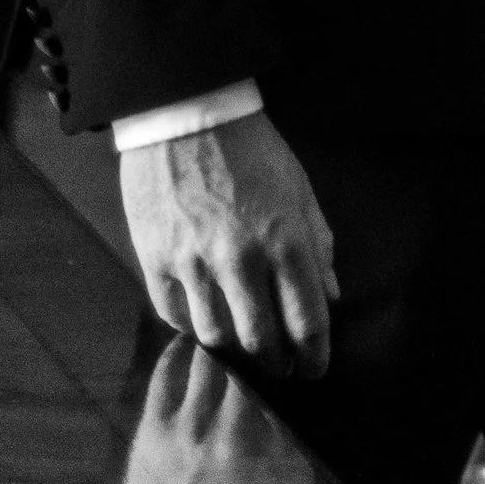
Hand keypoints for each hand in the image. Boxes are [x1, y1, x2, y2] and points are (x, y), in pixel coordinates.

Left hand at [110, 337, 316, 483]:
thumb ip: (290, 433)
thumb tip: (290, 386)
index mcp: (247, 442)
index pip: (263, 370)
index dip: (274, 346)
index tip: (283, 336)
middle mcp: (209, 429)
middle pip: (230, 357)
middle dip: (245, 336)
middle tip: (256, 322)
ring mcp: (174, 430)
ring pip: (196, 359)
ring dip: (214, 339)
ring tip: (227, 326)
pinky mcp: (147, 434)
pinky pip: (163, 376)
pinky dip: (179, 352)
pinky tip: (191, 343)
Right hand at [120, 111, 338, 377]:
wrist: (186, 115)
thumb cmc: (252, 149)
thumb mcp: (300, 188)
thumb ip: (318, 243)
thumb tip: (329, 294)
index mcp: (285, 239)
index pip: (306, 319)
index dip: (314, 354)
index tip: (316, 368)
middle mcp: (240, 259)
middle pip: (260, 339)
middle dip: (277, 362)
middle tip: (283, 368)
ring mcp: (193, 263)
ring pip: (215, 336)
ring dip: (234, 352)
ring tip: (245, 350)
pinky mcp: (155, 261)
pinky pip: (174, 316)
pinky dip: (192, 328)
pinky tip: (205, 323)